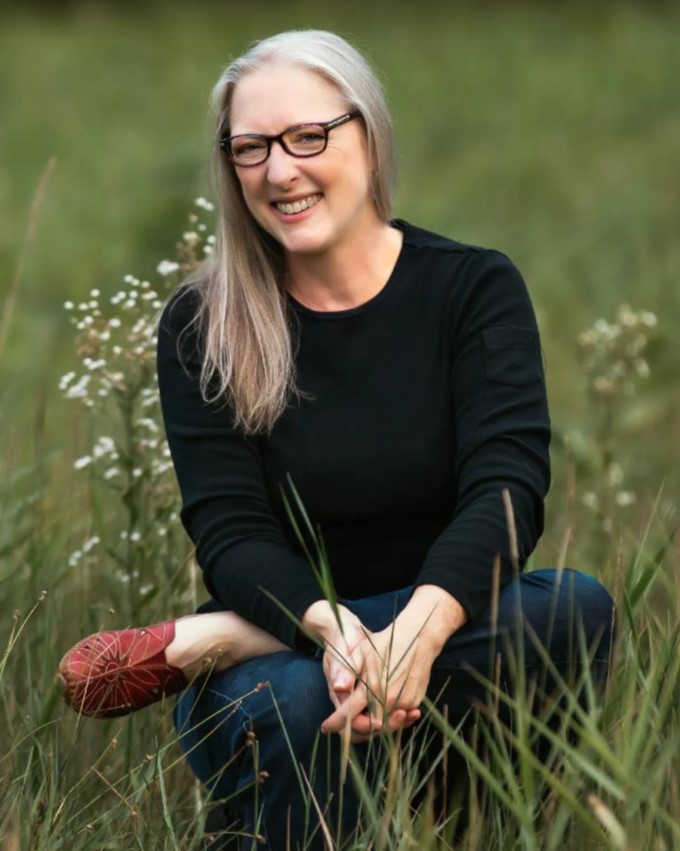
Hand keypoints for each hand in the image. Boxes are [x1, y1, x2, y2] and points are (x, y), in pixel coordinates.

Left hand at [320, 619, 434, 741]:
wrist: (418, 639)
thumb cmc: (386, 643)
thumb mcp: (362, 652)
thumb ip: (348, 671)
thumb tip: (336, 688)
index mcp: (371, 688)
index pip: (348, 714)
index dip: (335, 723)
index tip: (325, 727)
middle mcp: (387, 700)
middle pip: (366, 727)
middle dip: (355, 728)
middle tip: (346, 724)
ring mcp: (402, 703)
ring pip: (383, 725)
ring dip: (372, 725)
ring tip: (364, 720)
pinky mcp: (414, 702)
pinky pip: (398, 718)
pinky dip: (389, 718)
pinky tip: (382, 712)